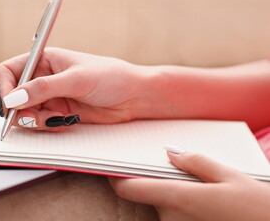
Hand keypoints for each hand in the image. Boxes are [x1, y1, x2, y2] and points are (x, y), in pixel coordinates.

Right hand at [0, 48, 153, 129]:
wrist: (134, 97)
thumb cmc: (110, 77)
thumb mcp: (76, 79)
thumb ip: (43, 89)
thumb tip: (13, 98)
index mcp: (44, 60)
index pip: (9, 71)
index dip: (5, 87)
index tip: (9, 103)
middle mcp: (44, 78)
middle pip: (14, 95)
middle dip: (19, 108)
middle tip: (32, 116)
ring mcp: (51, 97)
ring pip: (25, 112)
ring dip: (34, 120)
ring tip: (56, 118)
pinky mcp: (59, 113)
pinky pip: (41, 122)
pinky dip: (47, 126)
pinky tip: (64, 121)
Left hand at [109, 151, 269, 220]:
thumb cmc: (258, 209)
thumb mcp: (230, 177)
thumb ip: (196, 162)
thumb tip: (171, 152)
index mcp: (178, 198)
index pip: (129, 189)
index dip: (115, 178)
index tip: (111, 168)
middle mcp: (172, 219)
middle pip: (152, 196)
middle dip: (161, 183)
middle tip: (180, 170)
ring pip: (166, 208)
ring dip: (176, 198)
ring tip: (204, 190)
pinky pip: (177, 219)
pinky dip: (184, 210)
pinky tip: (206, 205)